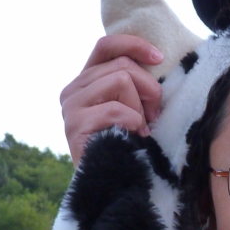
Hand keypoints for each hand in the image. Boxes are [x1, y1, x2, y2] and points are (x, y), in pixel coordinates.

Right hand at [61, 34, 165, 164]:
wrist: (110, 185)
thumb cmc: (126, 143)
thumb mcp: (130, 105)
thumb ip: (132, 83)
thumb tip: (155, 60)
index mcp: (86, 81)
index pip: (106, 46)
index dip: (134, 45)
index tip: (159, 58)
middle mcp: (73, 89)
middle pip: (122, 66)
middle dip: (148, 89)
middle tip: (153, 115)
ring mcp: (70, 106)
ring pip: (121, 81)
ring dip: (139, 108)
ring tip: (138, 130)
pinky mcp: (75, 124)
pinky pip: (116, 109)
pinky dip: (132, 123)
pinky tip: (131, 138)